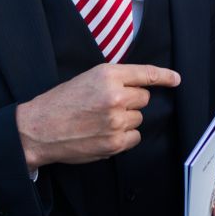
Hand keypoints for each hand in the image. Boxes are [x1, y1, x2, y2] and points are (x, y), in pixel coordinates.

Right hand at [16, 63, 180, 169]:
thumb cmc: (60, 103)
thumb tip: (139, 86)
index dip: (163, 77)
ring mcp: (116, 120)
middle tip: (108, 106)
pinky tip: (104, 133)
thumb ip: (113, 79)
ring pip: (138, 119)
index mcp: (107, 75)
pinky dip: (124, 137)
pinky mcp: (115, 142)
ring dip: (126, 120)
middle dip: (131, 102)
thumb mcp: (86, 79)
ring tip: (100, 121)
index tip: (175, 80)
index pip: (145, 73)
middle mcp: (115, 96)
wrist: (39, 129)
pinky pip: (134, 138)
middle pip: (143, 99)